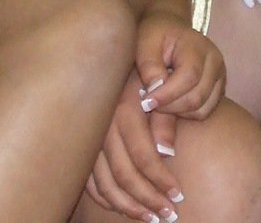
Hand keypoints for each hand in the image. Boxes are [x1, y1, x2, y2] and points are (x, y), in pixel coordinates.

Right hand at [85, 73, 183, 222]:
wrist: (108, 54)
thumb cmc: (143, 71)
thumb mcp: (158, 87)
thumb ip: (164, 119)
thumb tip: (167, 153)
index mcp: (124, 109)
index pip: (144, 156)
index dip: (161, 180)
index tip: (178, 196)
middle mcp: (104, 126)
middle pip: (124, 175)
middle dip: (148, 200)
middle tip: (168, 215)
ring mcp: (90, 137)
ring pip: (105, 184)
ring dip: (128, 206)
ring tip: (150, 218)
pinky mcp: (81, 145)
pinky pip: (90, 181)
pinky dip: (106, 198)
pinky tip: (123, 207)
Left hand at [136, 10, 225, 124]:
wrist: (171, 31)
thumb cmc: (157, 35)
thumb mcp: (145, 42)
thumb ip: (149, 65)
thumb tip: (155, 90)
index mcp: (198, 46)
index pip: (189, 77)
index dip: (167, 94)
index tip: (146, 101)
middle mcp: (214, 62)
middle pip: (196, 97)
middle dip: (170, 107)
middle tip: (149, 103)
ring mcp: (219, 77)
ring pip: (202, 109)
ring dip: (178, 112)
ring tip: (160, 101)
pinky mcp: (218, 90)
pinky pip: (204, 112)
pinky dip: (186, 114)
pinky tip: (171, 102)